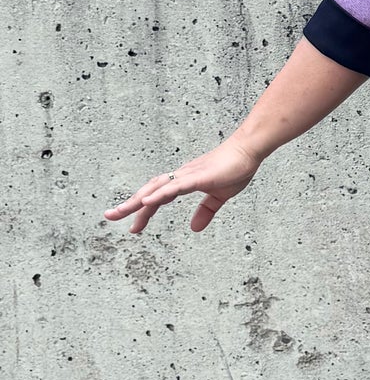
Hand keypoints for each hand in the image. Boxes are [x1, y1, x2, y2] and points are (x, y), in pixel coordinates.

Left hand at [103, 136, 262, 235]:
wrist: (248, 151)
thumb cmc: (235, 169)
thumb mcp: (220, 197)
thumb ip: (206, 211)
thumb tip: (194, 228)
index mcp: (184, 182)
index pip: (158, 198)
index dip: (143, 211)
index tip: (132, 227)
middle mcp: (180, 177)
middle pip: (149, 191)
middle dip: (129, 204)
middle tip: (110, 216)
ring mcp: (188, 175)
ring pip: (156, 188)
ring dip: (137, 200)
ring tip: (121, 212)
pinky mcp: (198, 177)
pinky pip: (174, 187)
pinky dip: (158, 194)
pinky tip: (145, 201)